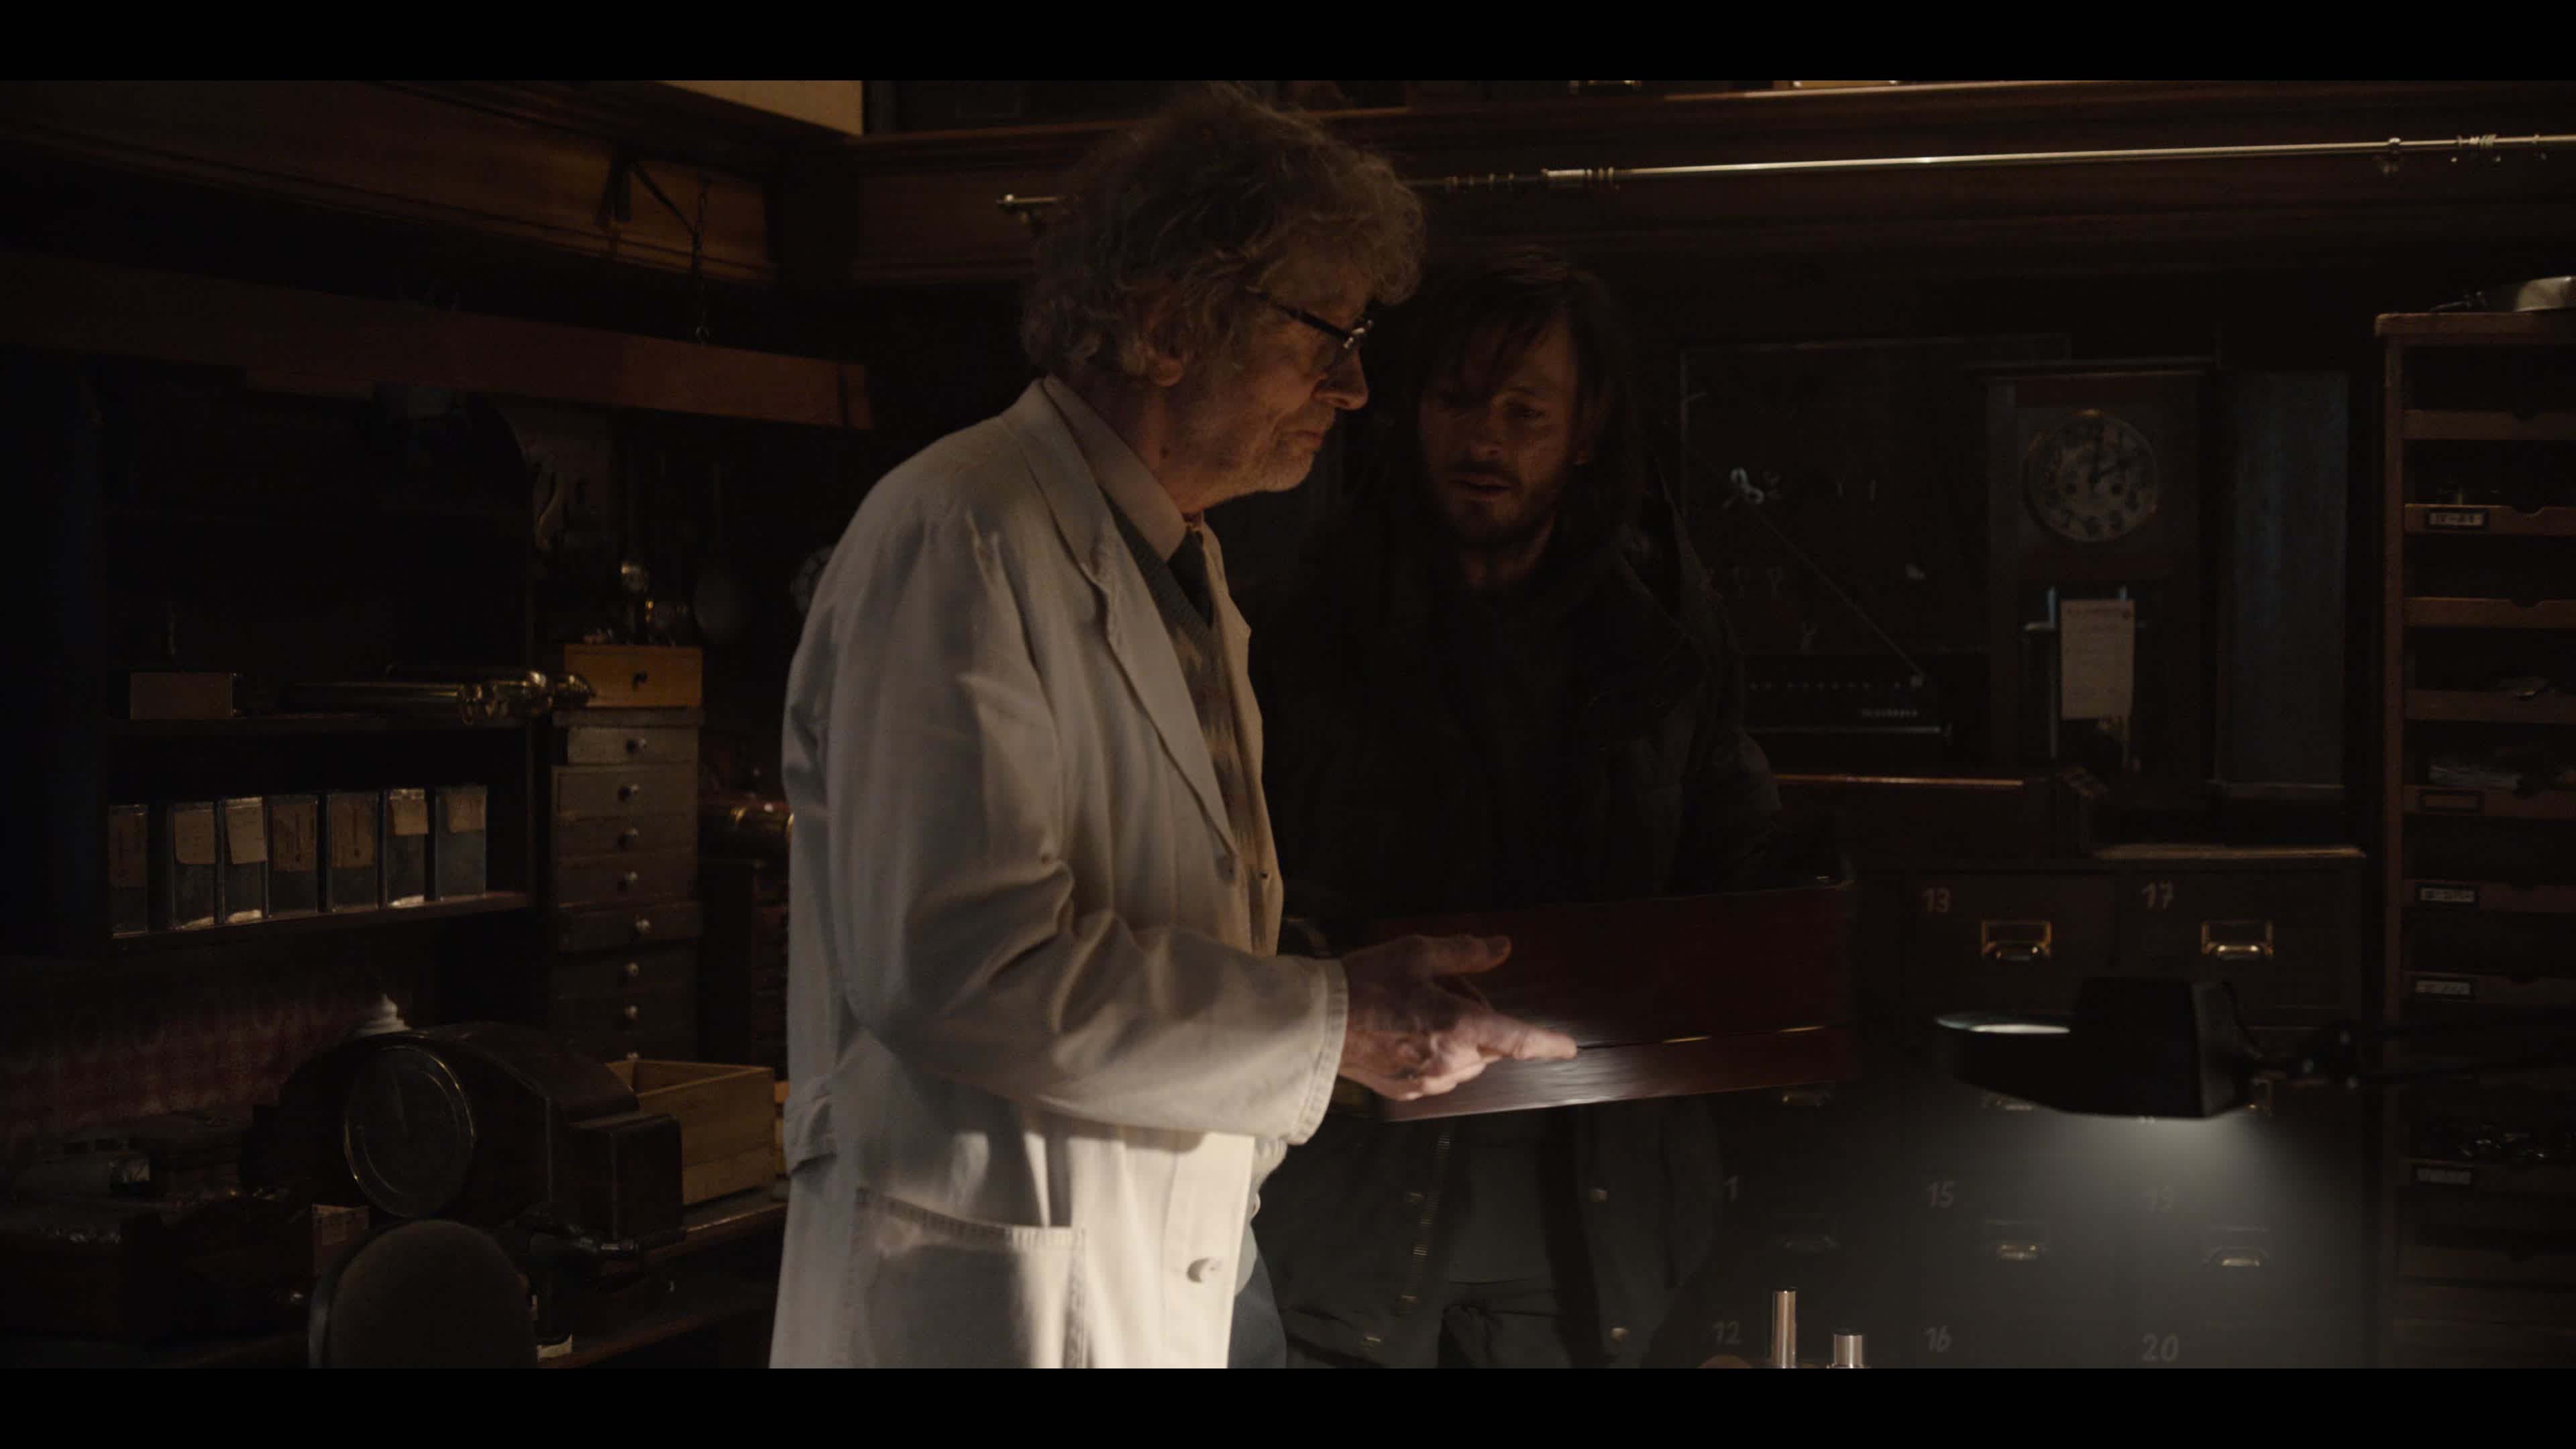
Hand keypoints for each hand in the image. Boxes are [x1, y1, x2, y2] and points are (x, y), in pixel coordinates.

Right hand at [1335, 934, 1578, 1100]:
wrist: (1313, 1024)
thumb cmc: (1366, 981)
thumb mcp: (1416, 952)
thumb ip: (1465, 953)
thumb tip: (1503, 947)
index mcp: (1460, 1026)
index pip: (1518, 1040)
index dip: (1548, 1043)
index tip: (1569, 1048)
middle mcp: (1451, 1061)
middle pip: (1489, 1045)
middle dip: (1480, 1019)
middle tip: (1441, 989)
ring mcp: (1428, 1082)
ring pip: (1466, 1062)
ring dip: (1460, 1041)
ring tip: (1418, 1012)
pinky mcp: (1406, 1093)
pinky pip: (1439, 1075)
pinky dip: (1436, 1056)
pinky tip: (1404, 1035)